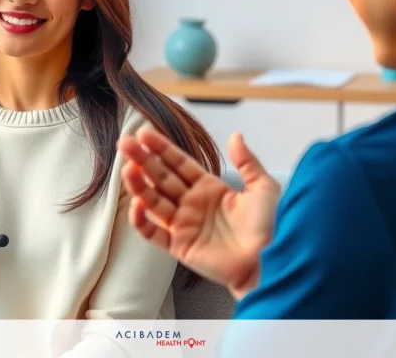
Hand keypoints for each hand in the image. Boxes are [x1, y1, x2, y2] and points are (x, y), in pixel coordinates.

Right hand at [117, 129, 280, 298]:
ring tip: (127, 169)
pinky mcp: (180, 246)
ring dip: (139, 185)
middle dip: (143, 160)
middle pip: (161, 177)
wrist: (270, 262)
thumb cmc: (270, 227)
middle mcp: (193, 203)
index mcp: (210, 188)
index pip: (179, 163)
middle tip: (125, 144)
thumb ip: (247, 162)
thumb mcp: (263, 188)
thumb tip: (235, 136)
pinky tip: (137, 204)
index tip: (144, 134)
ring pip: (154, 201)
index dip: (162, 148)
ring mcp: (184, 225)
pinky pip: (153, 233)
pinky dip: (142, 220)